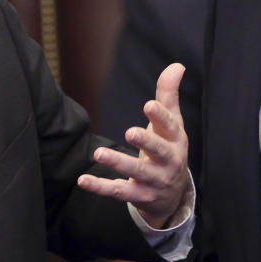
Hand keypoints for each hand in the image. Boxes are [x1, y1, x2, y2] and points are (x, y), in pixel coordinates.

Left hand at [78, 63, 188, 227]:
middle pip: (158, 151)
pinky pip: (119, 192)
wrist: (173, 195)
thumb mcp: (172, 123)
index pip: (170, 126)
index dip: (160, 116)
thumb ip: (169, 95)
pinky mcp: (138, 196)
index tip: (149, 104)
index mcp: (175, 140)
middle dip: (146, 142)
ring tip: (99, 152)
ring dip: (118, 163)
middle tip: (130, 132)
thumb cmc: (168, 148)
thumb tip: (177, 65)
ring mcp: (154, 181)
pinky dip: (100, 187)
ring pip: (136, 173)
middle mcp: (168, 161)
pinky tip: (83, 180)